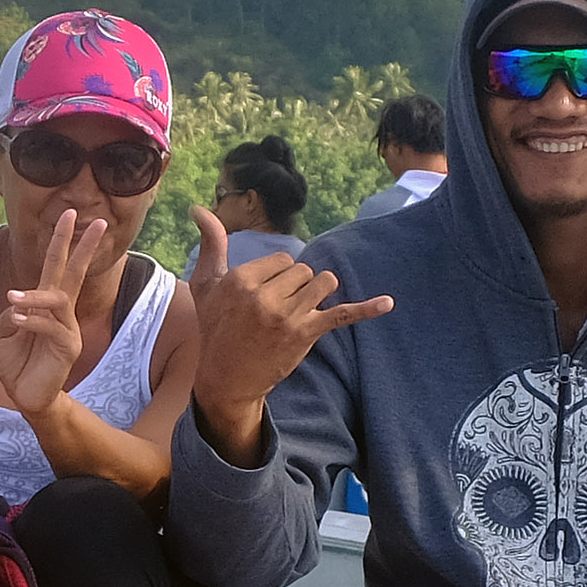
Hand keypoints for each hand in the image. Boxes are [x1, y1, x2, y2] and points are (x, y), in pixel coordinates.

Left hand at [0, 210, 105, 420]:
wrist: (26, 396)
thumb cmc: (15, 361)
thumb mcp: (3, 331)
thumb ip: (10, 312)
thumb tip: (19, 303)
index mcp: (46, 304)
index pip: (56, 266)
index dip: (62, 241)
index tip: (71, 214)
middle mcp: (62, 312)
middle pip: (74, 272)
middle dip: (83, 246)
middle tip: (97, 221)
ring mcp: (68, 329)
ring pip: (57, 300)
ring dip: (34, 297)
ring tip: (13, 299)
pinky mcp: (68, 348)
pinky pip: (51, 327)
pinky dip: (32, 321)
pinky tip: (17, 320)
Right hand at [184, 221, 392, 429]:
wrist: (227, 378)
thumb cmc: (216, 328)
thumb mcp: (206, 285)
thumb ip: (211, 243)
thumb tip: (198, 207)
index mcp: (241, 281)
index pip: (284, 260)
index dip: (279, 277)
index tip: (265, 297)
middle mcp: (264, 297)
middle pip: (304, 271)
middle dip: (297, 286)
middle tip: (278, 310)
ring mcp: (287, 317)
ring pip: (323, 284)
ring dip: (318, 294)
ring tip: (300, 310)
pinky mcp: (305, 335)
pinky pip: (342, 315)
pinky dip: (366, 309)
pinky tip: (388, 303)